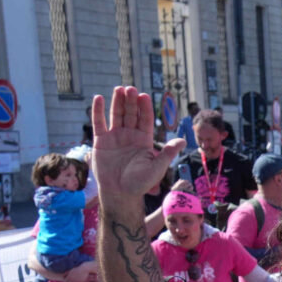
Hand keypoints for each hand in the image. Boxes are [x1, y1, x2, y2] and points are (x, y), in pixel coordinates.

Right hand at [87, 88, 184, 207]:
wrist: (120, 193)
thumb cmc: (140, 183)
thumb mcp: (157, 167)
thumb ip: (167, 153)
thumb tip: (183, 140)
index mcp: (143, 140)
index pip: (144, 119)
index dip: (145, 108)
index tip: (144, 96)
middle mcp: (129, 135)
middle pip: (131, 114)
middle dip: (131, 101)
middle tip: (131, 89)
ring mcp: (114, 137)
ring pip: (116, 115)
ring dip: (117, 102)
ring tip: (119, 89)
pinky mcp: (100, 141)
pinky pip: (99, 123)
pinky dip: (98, 111)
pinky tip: (99, 98)